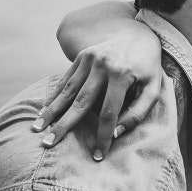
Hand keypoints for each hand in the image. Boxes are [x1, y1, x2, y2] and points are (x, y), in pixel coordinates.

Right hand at [33, 24, 164, 160]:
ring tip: (38, 128)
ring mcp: (90, 59)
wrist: (138, 35)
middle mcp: (103, 65)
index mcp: (122, 75)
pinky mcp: (82, 56)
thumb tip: (115, 133)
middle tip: (49, 143)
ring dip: (52, 110)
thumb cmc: (147, 68)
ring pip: (68, 90)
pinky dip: (54, 95)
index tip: (97, 155)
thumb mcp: (153, 89)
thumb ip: (138, 112)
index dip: (102, 135)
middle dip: (64, 125)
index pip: (109, 112)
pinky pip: (66, 79)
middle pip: (81, 102)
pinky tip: (44, 110)